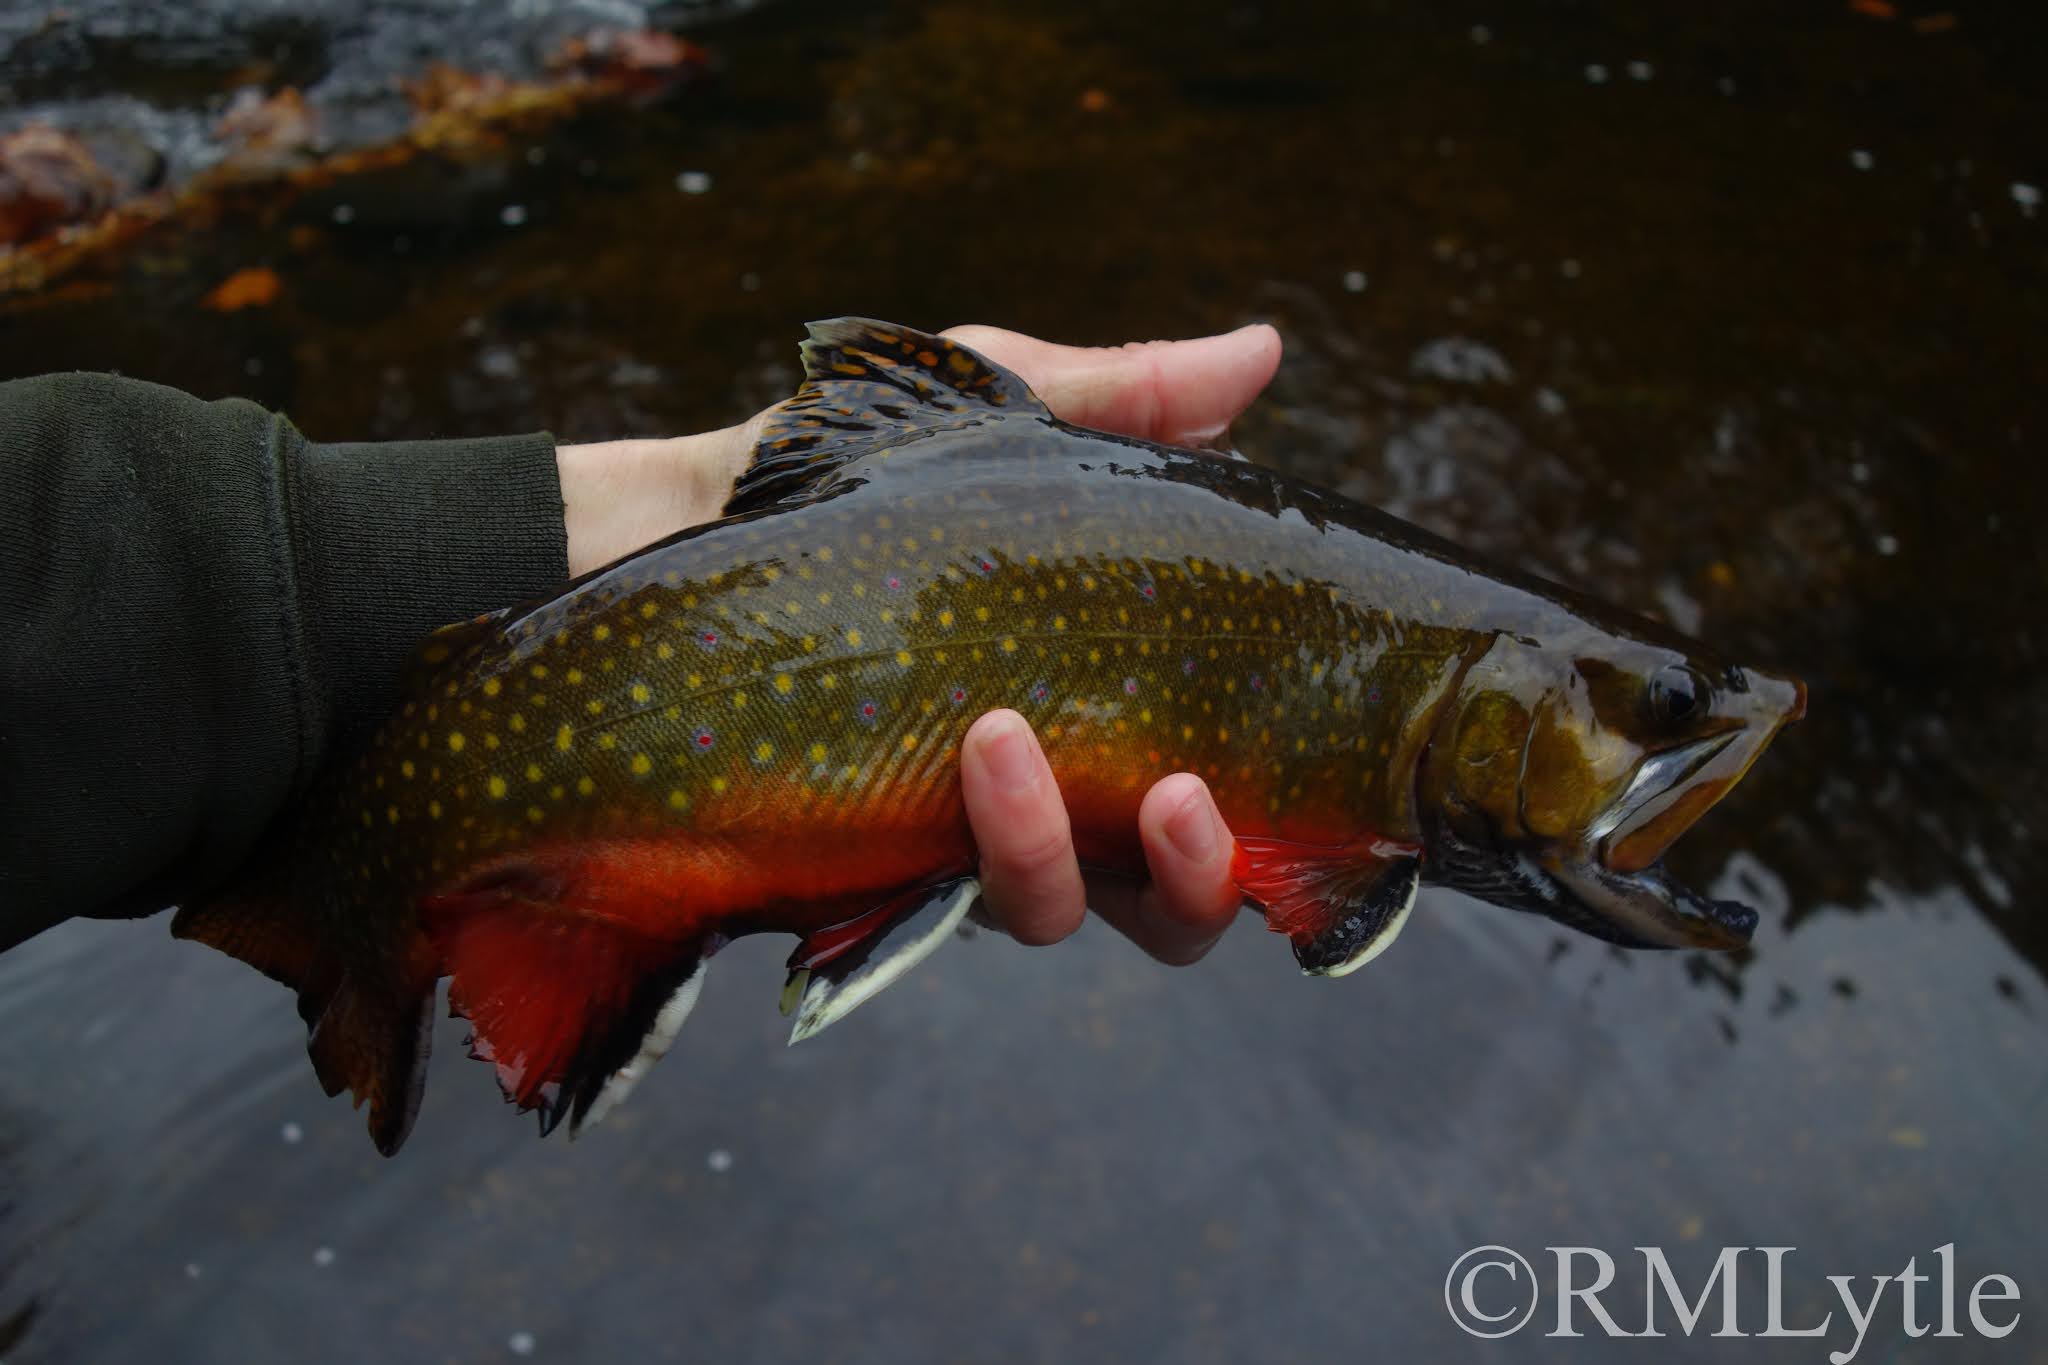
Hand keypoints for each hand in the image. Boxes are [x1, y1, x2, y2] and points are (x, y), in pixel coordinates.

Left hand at [555, 320, 1281, 962]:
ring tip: (1000, 735)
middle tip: (1177, 795)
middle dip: (1195, 874)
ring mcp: (946, 840)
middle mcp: (1045, 800)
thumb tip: (1266, 350)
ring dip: (1052, 849)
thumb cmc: (853, 470)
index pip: (1220, 804)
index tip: (1272, 766)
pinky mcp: (848, 863)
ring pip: (1051, 914)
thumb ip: (1132, 399)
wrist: (673, 521)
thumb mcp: (1003, 406)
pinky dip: (964, 851)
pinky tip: (958, 759)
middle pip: (1168, 908)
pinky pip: (929, 911)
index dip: (1266, 818)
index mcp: (1105, 714)